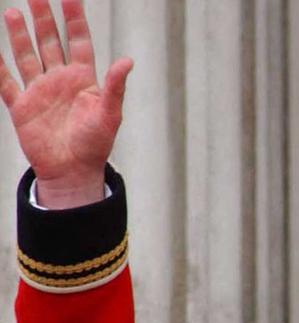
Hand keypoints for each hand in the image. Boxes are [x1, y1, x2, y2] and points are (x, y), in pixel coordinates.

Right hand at [0, 0, 131, 206]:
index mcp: (83, 79)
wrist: (73, 172)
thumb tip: (127, 61)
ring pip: (27, 55)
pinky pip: (6, 81)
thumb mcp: (109, 115)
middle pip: (50, 41)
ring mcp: (39, 91)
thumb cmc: (96, 145)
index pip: (78, 40)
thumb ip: (114, 87)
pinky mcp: (21, 107)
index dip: (74, 18)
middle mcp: (60, 80)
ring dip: (20, 35)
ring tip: (14, 12)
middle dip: (43, 18)